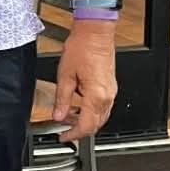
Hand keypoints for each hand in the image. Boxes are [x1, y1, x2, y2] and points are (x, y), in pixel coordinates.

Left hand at [52, 22, 117, 143]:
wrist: (95, 32)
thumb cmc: (82, 48)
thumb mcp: (65, 76)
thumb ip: (62, 99)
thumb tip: (58, 115)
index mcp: (96, 96)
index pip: (87, 126)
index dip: (74, 135)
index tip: (63, 137)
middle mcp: (107, 96)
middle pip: (96, 124)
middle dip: (80, 130)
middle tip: (65, 131)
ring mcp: (111, 91)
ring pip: (101, 116)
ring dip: (86, 121)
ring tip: (69, 119)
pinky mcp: (110, 85)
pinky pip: (103, 106)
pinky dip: (92, 111)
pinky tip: (79, 107)